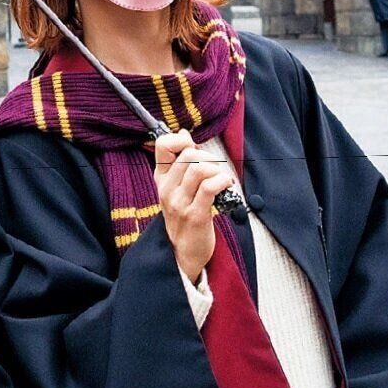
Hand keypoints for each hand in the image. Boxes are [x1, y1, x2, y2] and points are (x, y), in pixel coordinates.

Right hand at [154, 130, 235, 284]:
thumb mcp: (176, 189)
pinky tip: (227, 186)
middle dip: (209, 157)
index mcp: (161, 179)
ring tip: (222, 180)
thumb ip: (179, 162)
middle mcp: (167, 189)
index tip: (194, 149)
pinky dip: (223, 181)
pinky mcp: (195, 215)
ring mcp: (180, 203)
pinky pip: (211, 187)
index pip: (162, 145)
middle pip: (189, 154)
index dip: (181, 140)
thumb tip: (183, 133)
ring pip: (200, 169)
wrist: (182, 254)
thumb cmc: (183, 218)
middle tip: (216, 170)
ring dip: (218, 170)